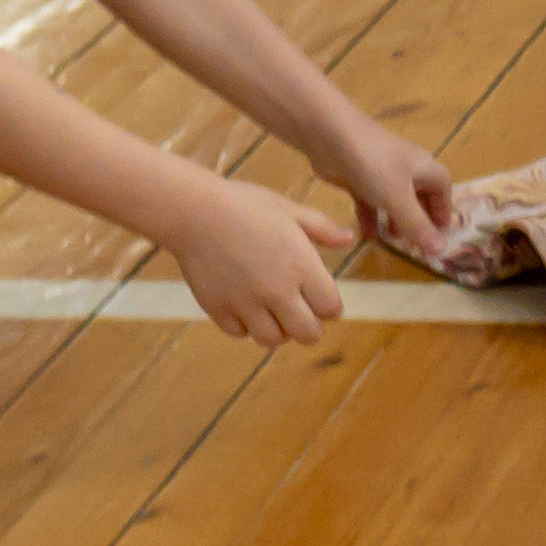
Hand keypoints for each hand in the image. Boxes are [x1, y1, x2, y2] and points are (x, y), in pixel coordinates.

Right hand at [169, 174, 354, 346]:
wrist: (195, 211)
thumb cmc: (246, 205)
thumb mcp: (290, 210)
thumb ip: (322, 229)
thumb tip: (350, 238)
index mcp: (301, 266)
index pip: (330, 308)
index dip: (331, 307)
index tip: (325, 302)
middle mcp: (276, 291)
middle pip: (307, 334)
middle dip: (310, 328)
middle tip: (304, 317)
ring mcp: (246, 303)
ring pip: (272, 340)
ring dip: (278, 330)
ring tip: (276, 314)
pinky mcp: (218, 309)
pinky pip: (240, 333)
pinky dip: (246, 326)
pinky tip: (247, 308)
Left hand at [317, 122, 456, 251]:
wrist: (333, 137)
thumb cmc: (375, 165)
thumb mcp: (399, 199)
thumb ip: (418, 226)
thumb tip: (441, 250)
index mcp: (425, 169)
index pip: (443, 192)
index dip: (442, 214)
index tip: (438, 240)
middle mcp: (407, 169)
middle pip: (420, 197)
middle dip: (418, 221)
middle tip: (414, 245)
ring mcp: (382, 172)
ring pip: (394, 200)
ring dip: (395, 220)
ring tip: (392, 241)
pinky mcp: (359, 177)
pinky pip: (371, 200)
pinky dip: (371, 216)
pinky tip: (366, 235)